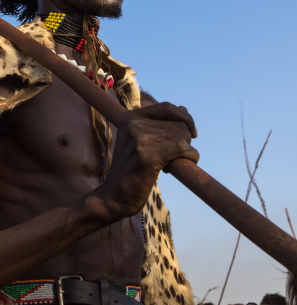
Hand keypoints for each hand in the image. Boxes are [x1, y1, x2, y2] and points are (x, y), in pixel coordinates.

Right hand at [96, 102, 198, 219]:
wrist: (113, 197)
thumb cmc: (130, 170)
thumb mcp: (139, 142)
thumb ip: (160, 124)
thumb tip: (184, 108)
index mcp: (129, 118)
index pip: (166, 107)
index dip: (184, 117)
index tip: (192, 132)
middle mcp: (133, 125)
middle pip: (178, 123)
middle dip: (184, 139)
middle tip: (173, 156)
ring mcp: (139, 140)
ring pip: (183, 136)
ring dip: (188, 151)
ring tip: (173, 163)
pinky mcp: (147, 157)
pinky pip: (183, 148)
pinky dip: (191, 156)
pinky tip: (188, 163)